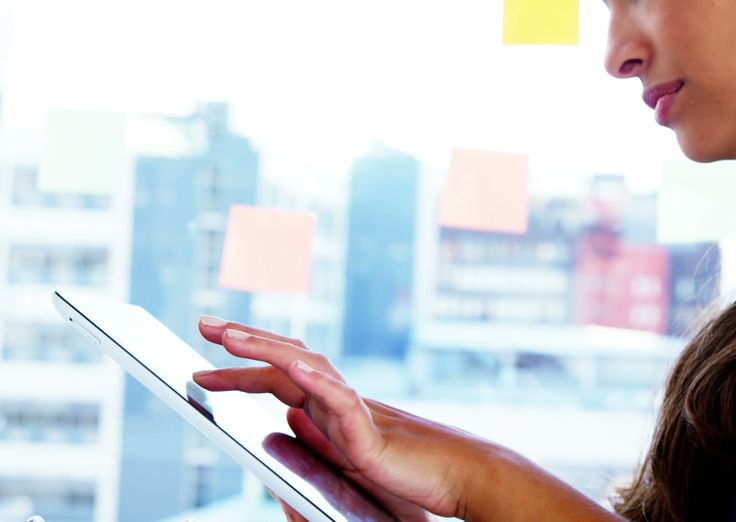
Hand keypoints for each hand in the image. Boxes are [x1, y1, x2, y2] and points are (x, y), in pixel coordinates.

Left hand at [190, 317, 497, 519]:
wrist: (465, 476)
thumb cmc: (417, 473)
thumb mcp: (353, 458)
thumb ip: (320, 439)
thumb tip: (286, 419)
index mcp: (335, 409)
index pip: (283, 375)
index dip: (246, 363)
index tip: (208, 358)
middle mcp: (343, 401)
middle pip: (288, 358)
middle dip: (244, 339)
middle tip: (205, 323)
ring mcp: (358, 413)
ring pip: (307, 368)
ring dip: (265, 349)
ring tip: (227, 337)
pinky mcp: (372, 435)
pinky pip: (341, 400)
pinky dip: (315, 378)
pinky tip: (290, 364)